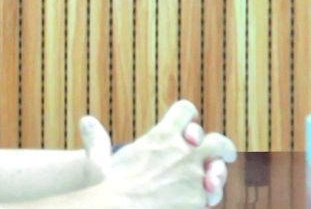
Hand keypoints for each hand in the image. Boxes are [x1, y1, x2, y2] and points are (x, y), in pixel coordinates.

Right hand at [81, 101, 237, 208]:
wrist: (114, 208)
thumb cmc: (104, 187)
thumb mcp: (98, 160)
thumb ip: (97, 141)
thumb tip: (85, 120)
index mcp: (161, 136)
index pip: (185, 111)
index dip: (187, 117)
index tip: (189, 127)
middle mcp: (183, 150)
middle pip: (215, 141)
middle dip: (222, 147)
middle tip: (226, 154)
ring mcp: (193, 173)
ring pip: (218, 169)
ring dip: (218, 174)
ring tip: (214, 181)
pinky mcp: (198, 196)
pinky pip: (210, 195)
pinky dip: (207, 197)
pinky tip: (203, 199)